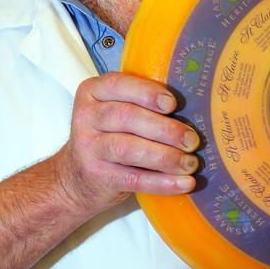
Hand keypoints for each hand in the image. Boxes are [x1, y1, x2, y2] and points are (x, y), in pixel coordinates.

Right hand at [56, 72, 198, 217]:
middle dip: (164, 129)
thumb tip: (194, 109)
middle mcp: (86, 117)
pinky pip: (133, 179)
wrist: (76, 179)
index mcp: (92, 92)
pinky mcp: (96, 176)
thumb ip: (141, 104)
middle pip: (127, 117)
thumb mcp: (115, 112)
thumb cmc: (109, 137)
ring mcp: (88, 148)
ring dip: (165, 156)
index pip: (118, 85)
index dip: (147, 93)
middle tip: (192, 140)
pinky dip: (162, 182)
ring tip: (190, 163)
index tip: (173, 104)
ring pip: (128, 148)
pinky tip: (184, 183)